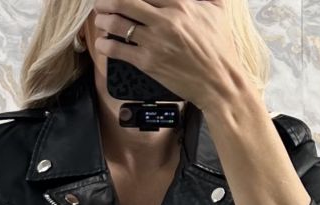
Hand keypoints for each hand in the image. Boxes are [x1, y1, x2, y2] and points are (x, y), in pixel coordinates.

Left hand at [94, 0, 249, 110]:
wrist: (218, 83)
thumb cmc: (219, 51)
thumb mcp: (217, 13)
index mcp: (180, 5)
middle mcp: (164, 20)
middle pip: (125, 3)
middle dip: (108, 2)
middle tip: (100, 4)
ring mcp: (154, 42)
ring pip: (119, 25)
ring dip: (104, 21)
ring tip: (99, 21)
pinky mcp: (148, 63)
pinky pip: (119, 50)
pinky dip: (106, 45)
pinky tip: (102, 44)